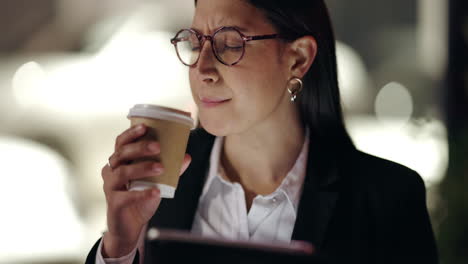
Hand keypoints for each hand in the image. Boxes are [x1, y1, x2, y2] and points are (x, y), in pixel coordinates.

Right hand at [101, 124, 190, 256]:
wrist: (130, 225)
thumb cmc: (140, 197)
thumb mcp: (156, 181)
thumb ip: (171, 169)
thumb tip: (186, 156)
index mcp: (120, 162)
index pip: (121, 142)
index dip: (131, 133)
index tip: (145, 126)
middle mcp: (111, 171)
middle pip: (121, 153)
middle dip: (139, 147)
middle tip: (158, 146)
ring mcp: (110, 187)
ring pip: (122, 172)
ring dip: (142, 168)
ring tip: (160, 167)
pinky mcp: (114, 204)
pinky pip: (126, 196)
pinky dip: (142, 193)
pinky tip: (156, 192)